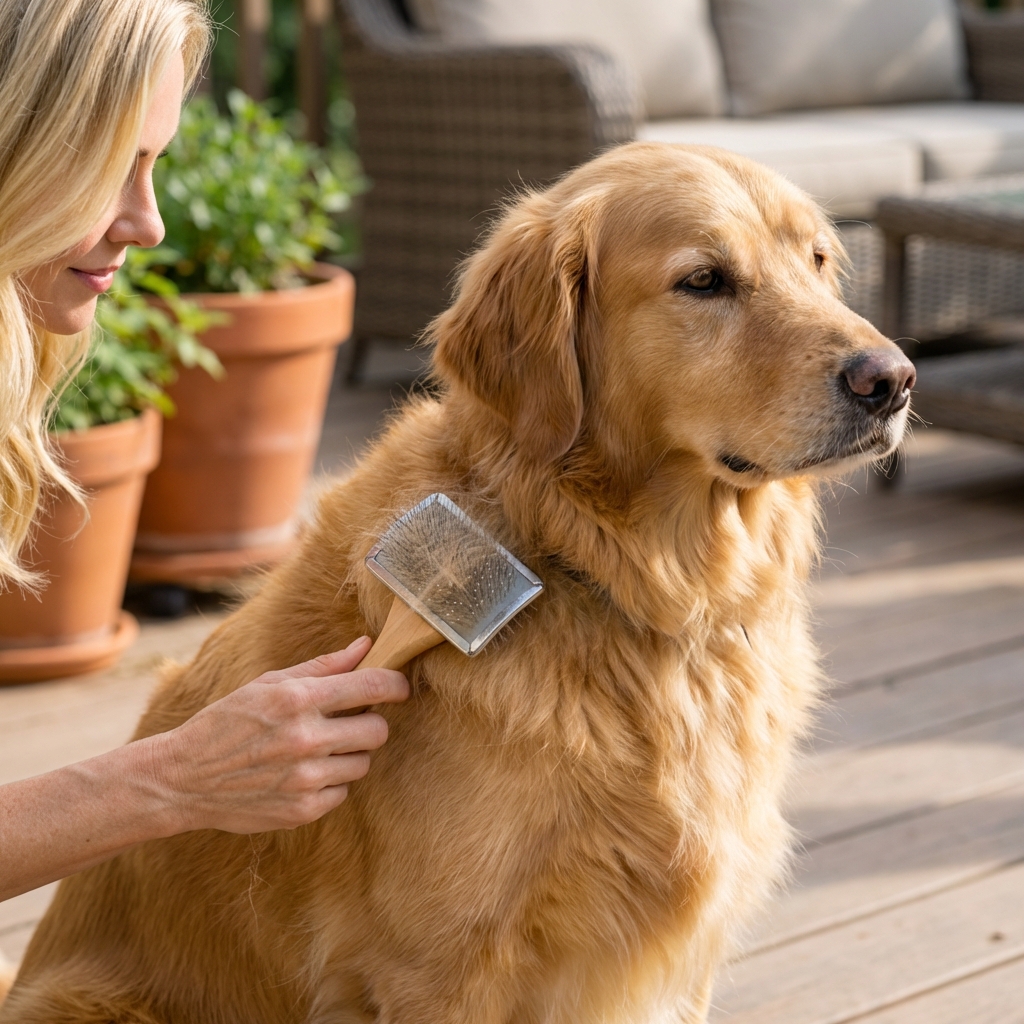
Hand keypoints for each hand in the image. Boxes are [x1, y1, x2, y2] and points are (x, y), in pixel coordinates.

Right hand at [146, 637, 408, 833]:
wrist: (184, 778)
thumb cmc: (227, 722)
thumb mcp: (269, 684)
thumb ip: (324, 666)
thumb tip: (366, 645)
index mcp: (297, 700)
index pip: (372, 688)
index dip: (395, 685)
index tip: (400, 687)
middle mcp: (305, 739)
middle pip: (378, 731)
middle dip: (369, 723)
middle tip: (349, 722)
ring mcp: (306, 779)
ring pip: (363, 763)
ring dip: (348, 754)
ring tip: (317, 749)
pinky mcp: (304, 810)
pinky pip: (343, 792)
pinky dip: (330, 782)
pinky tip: (302, 774)